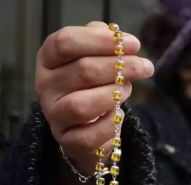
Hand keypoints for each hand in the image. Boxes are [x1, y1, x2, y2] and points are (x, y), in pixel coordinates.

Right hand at [35, 22, 153, 170]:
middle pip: (82, 71)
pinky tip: (118, 114)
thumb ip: (103, 42)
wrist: (85, 126)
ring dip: (114, 95)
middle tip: (145, 67)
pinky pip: (91, 134)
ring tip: (128, 90)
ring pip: (82, 105)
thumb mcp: (93, 57)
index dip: (101, 41)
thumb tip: (120, 38)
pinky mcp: (67, 140)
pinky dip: (111, 123)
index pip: (65, 42)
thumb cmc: (91, 85)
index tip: (134, 44)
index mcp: (48, 59)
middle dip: (121, 67)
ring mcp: (54, 114)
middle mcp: (45, 86)